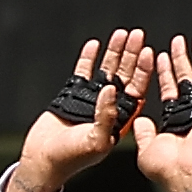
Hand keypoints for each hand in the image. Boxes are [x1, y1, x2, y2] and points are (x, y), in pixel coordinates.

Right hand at [8, 28, 148, 191]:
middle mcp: (109, 107)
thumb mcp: (96, 140)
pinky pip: (83, 71)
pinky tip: (95, 44)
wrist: (44, 158)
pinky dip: (89, 58)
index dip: (143, 72)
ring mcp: (92, 99)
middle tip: (137, 35)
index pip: (136, 90)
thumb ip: (105, 116)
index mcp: (120, 119)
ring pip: (106, 70)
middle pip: (125, 76)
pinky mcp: (73, 94)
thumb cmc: (72, 157)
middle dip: (131, 55)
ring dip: (114, 52)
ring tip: (121, 34)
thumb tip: (110, 90)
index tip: (148, 53)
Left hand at [135, 30, 191, 191]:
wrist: (184, 176)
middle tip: (179, 41)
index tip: (159, 55)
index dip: (163, 72)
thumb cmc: (165, 169)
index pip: (168, 88)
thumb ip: (143, 132)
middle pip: (185, 79)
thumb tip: (141, 121)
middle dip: (182, 58)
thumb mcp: (144, 148)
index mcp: (173, 119)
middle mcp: (188, 113)